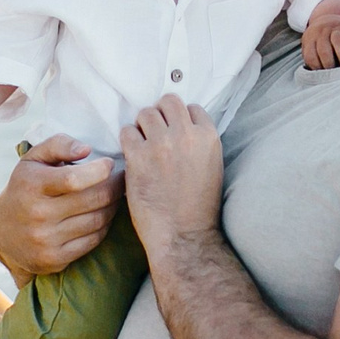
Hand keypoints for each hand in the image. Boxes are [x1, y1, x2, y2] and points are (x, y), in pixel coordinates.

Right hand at [0, 134, 117, 280]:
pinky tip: (103, 216)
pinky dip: (104, 227)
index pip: (74, 179)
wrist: (2, 231)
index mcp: (32, 185)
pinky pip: (93, 241)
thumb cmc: (25, 187)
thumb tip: (86, 150)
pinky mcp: (54, 259)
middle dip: (114, 187)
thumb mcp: (33, 159)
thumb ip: (59, 145)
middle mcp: (37, 214)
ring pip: (97, 221)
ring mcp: (45, 240)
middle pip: (93, 200)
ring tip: (114, 196)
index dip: (100, 171)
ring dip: (113, 206)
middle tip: (122, 179)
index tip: (109, 164)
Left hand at [118, 96, 223, 253]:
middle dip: (160, 115)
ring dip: (142, 127)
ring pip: (145, 114)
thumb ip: (199, 143)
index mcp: (208, 137)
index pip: (191, 108)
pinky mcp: (138, 157)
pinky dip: (128, 141)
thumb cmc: (199, 208)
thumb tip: (182, 127)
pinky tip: (133, 156)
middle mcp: (186, 135)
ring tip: (143, 146)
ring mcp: (161, 144)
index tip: (174, 133)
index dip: (180, 119)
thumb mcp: (212, 167)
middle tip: (155, 134)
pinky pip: (127, 132)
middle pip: (168, 102)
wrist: (184, 236)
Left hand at [302, 8, 339, 68]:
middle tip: (334, 74)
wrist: (329, 20)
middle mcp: (321, 32)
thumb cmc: (319, 42)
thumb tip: (318, 79)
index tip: (322, 74)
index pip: (311, 57)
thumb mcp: (310, 47)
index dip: (317, 68)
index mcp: (310, 39)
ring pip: (338, 42)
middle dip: (330, 65)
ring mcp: (335, 29)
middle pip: (324, 51)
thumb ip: (313, 60)